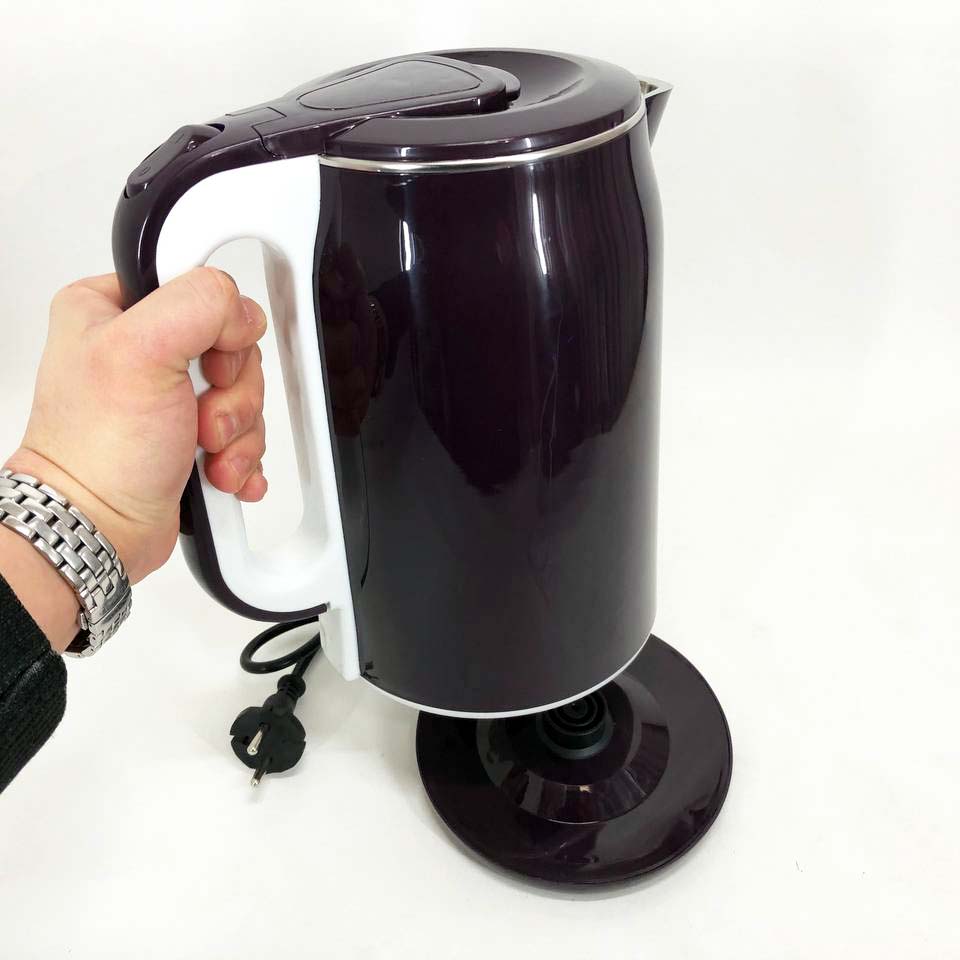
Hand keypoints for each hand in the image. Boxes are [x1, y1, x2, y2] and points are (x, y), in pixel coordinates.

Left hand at [4, 268, 268, 586]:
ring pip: (244, 393)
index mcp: (115, 308)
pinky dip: (242, 456)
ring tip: (204, 454)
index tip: (206, 366)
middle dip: (232, 395)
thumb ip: (199, 305)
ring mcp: (169, 393)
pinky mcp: (190, 432)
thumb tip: (243, 313)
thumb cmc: (99, 454)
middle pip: (234, 347)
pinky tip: (218, 471)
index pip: (202, 289)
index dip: (221, 330)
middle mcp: (143, 347)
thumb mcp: (140, 353)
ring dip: (238, 433)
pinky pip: (246, 431)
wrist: (100, 528)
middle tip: (199, 420)